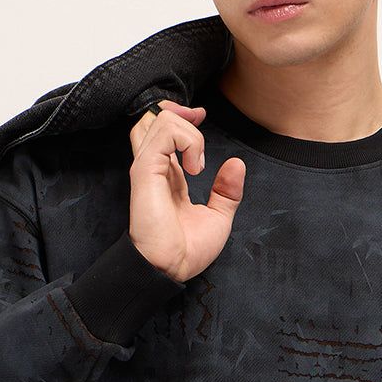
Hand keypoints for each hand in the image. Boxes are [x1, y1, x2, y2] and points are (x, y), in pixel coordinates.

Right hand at [127, 99, 245, 282]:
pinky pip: (165, 133)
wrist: (171, 269)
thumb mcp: (218, 217)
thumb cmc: (187, 251)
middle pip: (156, 117)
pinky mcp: (145, 170)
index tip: (201, 117)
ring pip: (160, 119)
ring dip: (189, 131)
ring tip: (198, 161)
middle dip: (181, 112)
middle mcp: (154, 167)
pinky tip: (195, 167)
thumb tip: (236, 164)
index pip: (165, 131)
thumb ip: (227, 191)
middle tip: (199, 123)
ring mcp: (148, 167)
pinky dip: (188, 140)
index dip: (183, 118)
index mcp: (167, 175)